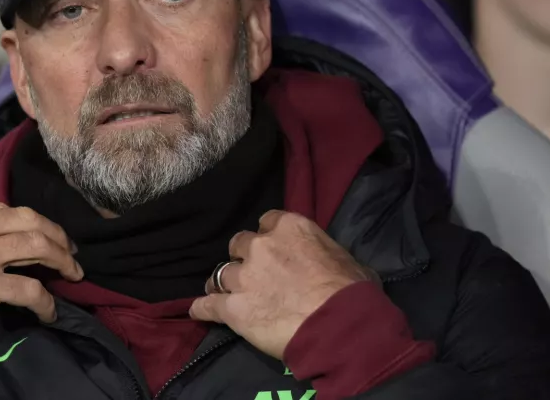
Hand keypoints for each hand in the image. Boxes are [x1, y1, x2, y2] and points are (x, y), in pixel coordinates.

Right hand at [0, 199, 81, 352]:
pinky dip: (46, 301)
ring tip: (72, 273)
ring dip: (61, 259)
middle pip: (29, 220)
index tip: (39, 233)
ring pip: (37, 246)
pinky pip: (28, 290)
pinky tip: (50, 310)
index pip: (2, 209)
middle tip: (69, 250)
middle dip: (55, 234)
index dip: (27, 222)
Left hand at [189, 210, 377, 358]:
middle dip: (244, 258)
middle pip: (239, 245)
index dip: (268, 237)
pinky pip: (208, 306)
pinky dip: (203, 308)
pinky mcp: (232, 309)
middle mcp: (260, 246)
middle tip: (253, 274)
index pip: (267, 221)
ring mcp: (243, 277)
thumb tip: (325, 261)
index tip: (273, 250)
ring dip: (223, 283)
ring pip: (221, 274)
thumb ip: (323, 252)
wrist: (340, 327)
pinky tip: (198, 311)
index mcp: (289, 228)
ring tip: (223, 292)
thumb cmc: (351, 292)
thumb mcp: (344, 258)